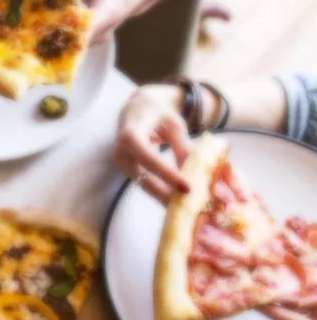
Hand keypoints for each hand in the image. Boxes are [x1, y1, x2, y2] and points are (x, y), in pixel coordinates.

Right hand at [115, 87, 191, 203]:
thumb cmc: (157, 113)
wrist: (136, 110)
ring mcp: (122, 164)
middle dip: (168, 195)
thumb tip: (197, 172)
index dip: (167, 174)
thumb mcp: (174, 123)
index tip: (188, 188)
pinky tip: (180, 200)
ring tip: (189, 208)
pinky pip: (147, 185)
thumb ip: (183, 145)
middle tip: (192, 208)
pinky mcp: (128, 172)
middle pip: (145, 179)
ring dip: (167, 197)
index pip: (148, 158)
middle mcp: (121, 152)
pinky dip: (163, 193)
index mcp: (130, 133)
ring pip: (146, 186)